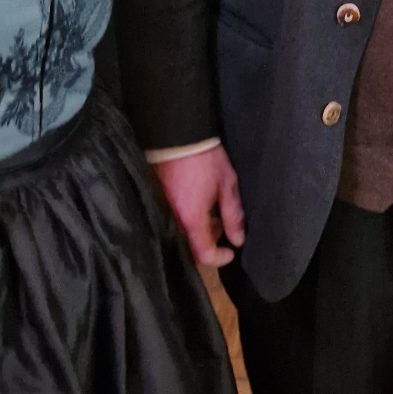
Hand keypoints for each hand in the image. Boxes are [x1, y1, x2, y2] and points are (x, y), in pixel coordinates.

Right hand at [153, 146, 245, 268]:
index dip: (219, 258)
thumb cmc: (206, 159)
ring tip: (212, 217)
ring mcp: (161, 211)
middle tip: (222, 229)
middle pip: (188, 250)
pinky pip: (170, 223)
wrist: (178, 135)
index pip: (203, 254)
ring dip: (197, 234)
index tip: (231, 251)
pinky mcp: (155, 202)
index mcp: (191, 219)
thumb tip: (237, 240)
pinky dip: (186, 224)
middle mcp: (172, 220)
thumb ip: (233, 216)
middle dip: (208, 246)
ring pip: (179, 237)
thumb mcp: (227, 186)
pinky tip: (198, 210)